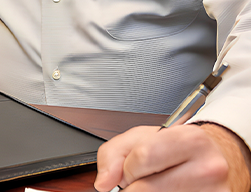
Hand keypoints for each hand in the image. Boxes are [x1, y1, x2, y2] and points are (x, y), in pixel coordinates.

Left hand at [95, 122, 250, 190]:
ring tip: (158, 183)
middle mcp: (208, 168)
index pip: (143, 157)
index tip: (129, 170)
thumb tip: (103, 183)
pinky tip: (169, 190)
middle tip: (141, 179)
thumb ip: (114, 153)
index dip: (127, 168)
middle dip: (133, 186)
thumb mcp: (145, 136)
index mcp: (190, 140)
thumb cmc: (180, 148)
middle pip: (147, 187)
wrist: (221, 160)